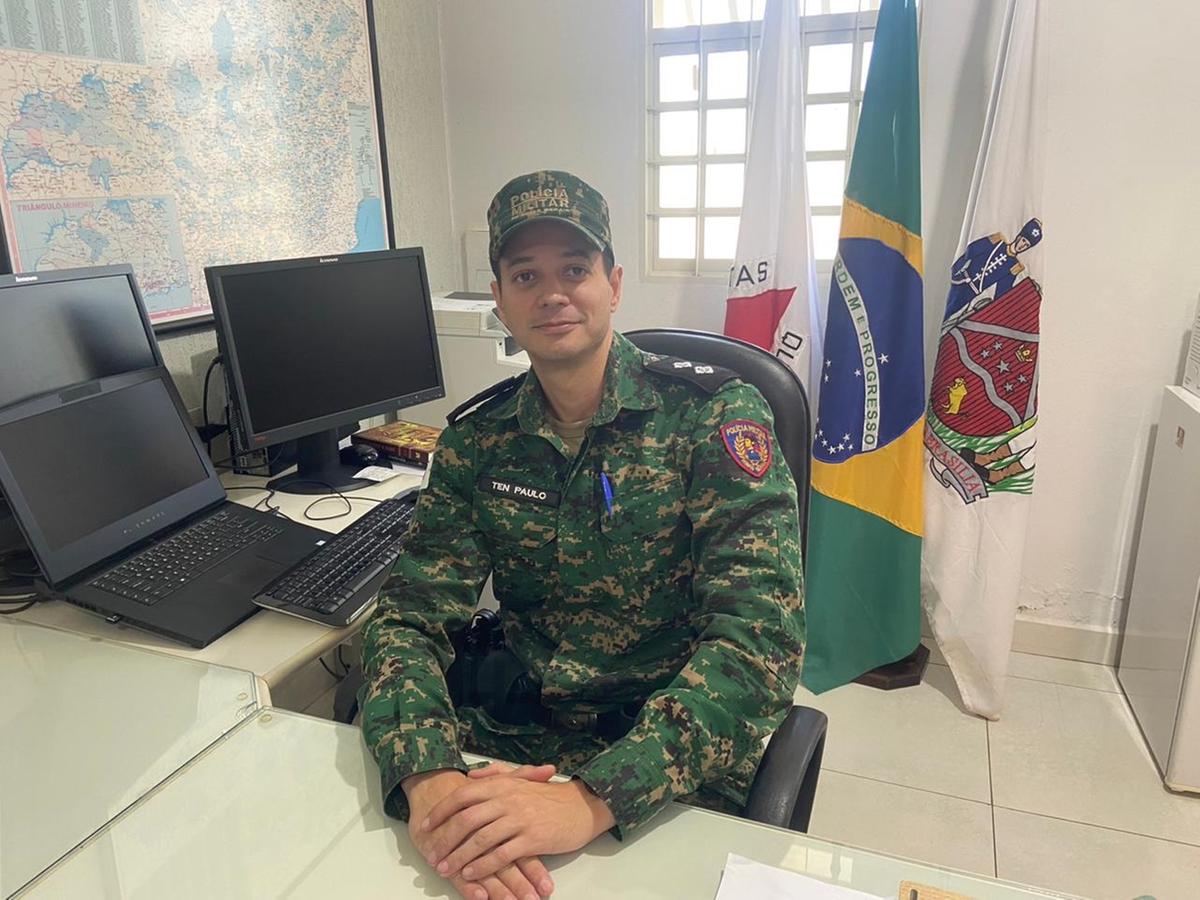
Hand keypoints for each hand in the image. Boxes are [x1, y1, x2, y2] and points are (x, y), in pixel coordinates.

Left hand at [404, 769, 556, 899]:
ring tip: (445, 869)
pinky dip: (482, 866)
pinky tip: (471, 874)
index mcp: (502, 784)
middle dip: (445, 839)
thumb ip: (495, 774)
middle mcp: (508, 799)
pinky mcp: (532, 839)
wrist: (582, 806)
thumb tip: (471, 776)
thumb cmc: (549, 796)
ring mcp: (520, 819)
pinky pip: (501, 855)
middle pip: (466, 820)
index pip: (462, 796)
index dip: (441, 811)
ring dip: (459, 857)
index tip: (425, 825)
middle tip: (432, 855)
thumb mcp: (522, 778)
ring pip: (480, 840)